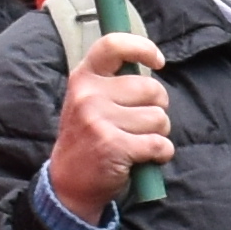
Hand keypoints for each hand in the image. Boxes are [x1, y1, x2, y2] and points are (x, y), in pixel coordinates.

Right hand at [42, 29, 172, 223]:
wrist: (68, 184)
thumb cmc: (90, 138)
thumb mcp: (89, 101)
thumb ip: (114, 81)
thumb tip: (151, 61)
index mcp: (83, 78)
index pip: (113, 45)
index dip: (142, 48)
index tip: (158, 62)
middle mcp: (88, 95)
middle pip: (152, 89)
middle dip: (158, 108)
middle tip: (140, 124)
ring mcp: (98, 120)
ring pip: (159, 118)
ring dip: (158, 134)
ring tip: (138, 143)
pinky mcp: (113, 146)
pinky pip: (159, 144)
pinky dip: (162, 153)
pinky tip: (146, 158)